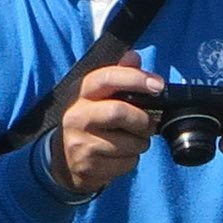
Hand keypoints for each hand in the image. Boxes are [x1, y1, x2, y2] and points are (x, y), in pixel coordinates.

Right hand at [48, 65, 159, 197]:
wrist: (64, 161)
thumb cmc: (90, 123)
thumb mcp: (98, 97)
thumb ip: (117, 76)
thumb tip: (134, 57)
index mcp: (81, 93)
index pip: (107, 77)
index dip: (136, 78)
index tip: (158, 85)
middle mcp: (76, 116)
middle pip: (119, 112)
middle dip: (143, 120)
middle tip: (149, 125)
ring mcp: (79, 142)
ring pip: (128, 142)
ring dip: (141, 143)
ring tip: (133, 141)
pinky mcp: (87, 166)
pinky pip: (126, 163)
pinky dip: (132, 161)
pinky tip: (121, 156)